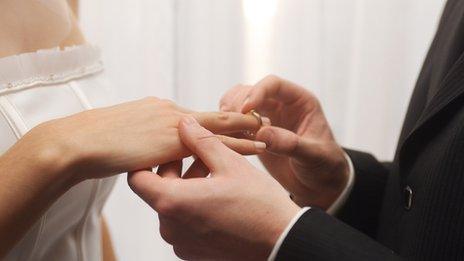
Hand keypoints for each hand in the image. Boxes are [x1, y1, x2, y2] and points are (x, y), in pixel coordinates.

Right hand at [21, 97, 263, 183]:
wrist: (80, 143)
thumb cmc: (97, 143)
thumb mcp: (126, 136)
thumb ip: (145, 139)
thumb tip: (152, 150)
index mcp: (160, 110)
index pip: (195, 118)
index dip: (217, 120)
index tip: (236, 120)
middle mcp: (170, 112)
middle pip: (212, 116)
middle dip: (238, 118)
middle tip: (263, 119)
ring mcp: (172, 123)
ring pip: (218, 126)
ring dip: (244, 129)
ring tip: (267, 130)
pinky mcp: (173, 139)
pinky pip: (214, 143)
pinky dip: (238, 145)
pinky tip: (255, 147)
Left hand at [128, 116, 299, 260]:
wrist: (282, 242)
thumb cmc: (259, 203)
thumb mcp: (230, 163)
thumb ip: (201, 141)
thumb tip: (183, 123)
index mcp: (173, 203)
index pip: (137, 179)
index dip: (147, 160)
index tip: (165, 148)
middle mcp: (170, 227)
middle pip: (158, 190)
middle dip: (177, 168)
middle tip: (201, 152)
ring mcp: (181, 243)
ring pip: (173, 205)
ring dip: (187, 185)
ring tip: (215, 170)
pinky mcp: (194, 252)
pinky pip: (184, 223)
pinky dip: (194, 205)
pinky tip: (219, 193)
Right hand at [220, 75, 348, 208]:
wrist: (319, 185)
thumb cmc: (325, 167)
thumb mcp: (313, 156)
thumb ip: (290, 144)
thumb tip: (262, 133)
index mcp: (300, 101)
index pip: (273, 84)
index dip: (257, 92)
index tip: (245, 110)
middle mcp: (280, 104)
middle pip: (250, 90)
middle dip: (237, 104)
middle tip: (230, 123)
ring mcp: (265, 117)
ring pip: (237, 103)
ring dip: (228, 114)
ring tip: (226, 132)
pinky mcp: (253, 133)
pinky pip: (234, 123)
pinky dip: (226, 128)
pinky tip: (225, 141)